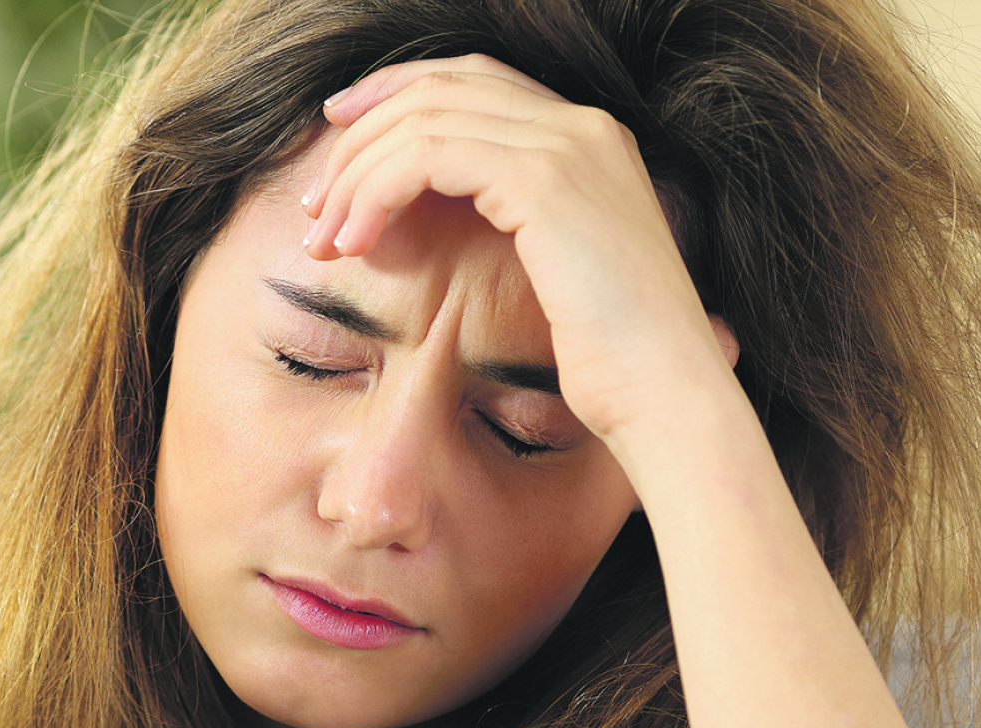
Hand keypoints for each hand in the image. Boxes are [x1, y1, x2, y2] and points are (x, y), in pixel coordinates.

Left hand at [300, 54, 737, 441]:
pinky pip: (429, 155)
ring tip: (324, 238)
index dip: (395, 93)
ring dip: (357, 175)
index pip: (473, 79)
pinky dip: (377, 191)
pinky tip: (357, 241)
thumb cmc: (609, 359)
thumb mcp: (555, 272)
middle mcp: (585, 126)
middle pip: (440, 86)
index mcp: (591, 139)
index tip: (338, 132)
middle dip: (362, 136)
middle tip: (315, 204)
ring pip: (424, 119)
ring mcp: (570, 145)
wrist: (665, 395)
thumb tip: (419, 214)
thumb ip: (506, 222)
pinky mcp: (546, 181)